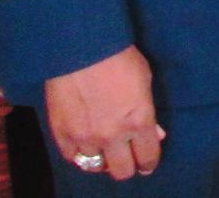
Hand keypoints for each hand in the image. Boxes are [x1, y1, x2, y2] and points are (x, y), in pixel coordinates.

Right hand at [45, 45, 164, 180]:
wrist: (82, 47)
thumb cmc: (120, 57)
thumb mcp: (145, 80)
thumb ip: (149, 112)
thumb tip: (155, 134)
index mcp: (139, 121)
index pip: (147, 157)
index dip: (149, 162)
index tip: (147, 163)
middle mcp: (113, 136)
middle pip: (122, 171)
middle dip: (129, 166)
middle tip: (128, 157)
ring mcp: (85, 138)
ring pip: (96, 167)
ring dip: (103, 158)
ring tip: (106, 149)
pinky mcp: (62, 135)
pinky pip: (73, 158)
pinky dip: (81, 154)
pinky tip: (86, 145)